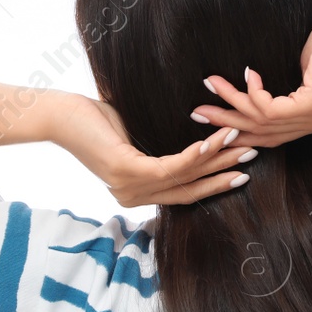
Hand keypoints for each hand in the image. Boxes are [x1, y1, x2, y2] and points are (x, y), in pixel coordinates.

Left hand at [47, 94, 256, 206]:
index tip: (240, 171)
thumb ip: (158, 146)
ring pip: (185, 176)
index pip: (184, 191)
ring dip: (217, 158)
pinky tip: (213, 141)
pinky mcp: (126, 172)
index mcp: (136, 192)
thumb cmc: (93, 120)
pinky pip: (171, 165)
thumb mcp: (134, 137)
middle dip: (224, 173)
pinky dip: (196, 154)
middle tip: (252, 157)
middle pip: (190, 189)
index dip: (214, 182)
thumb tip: (194, 135)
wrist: (58, 115)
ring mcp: (129, 187)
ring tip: (241, 143)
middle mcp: (133, 196)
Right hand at [192, 11, 311, 147]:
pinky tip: (247, 73)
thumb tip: (254, 86)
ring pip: (262, 119)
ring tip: (211, 83)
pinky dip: (254, 92)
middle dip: (227, 122)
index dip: (241, 129)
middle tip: (198, 114)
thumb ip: (284, 86)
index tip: (214, 121)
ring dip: (232, 101)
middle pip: (263, 132)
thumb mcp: (302, 69)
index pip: (272, 134)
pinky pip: (271, 108)